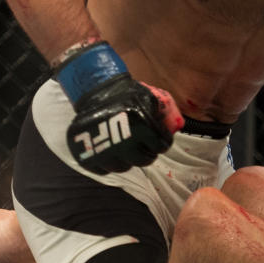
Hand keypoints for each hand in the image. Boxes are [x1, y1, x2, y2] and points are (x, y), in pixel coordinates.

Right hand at [53, 40, 180, 173]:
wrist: (96, 92)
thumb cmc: (124, 94)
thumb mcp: (149, 98)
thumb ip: (163, 114)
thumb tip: (174, 129)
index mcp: (142, 131)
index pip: (161, 147)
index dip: (162, 143)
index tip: (159, 140)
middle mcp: (124, 146)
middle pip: (143, 160)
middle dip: (146, 153)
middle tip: (143, 146)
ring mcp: (105, 154)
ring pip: (123, 167)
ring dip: (126, 159)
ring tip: (125, 148)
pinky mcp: (89, 158)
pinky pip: (102, 170)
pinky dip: (106, 164)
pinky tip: (110, 152)